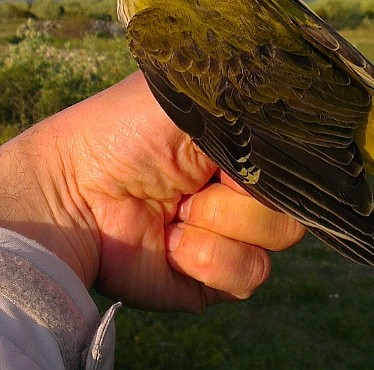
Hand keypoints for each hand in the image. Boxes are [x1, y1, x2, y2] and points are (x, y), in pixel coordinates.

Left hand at [0, 71, 304, 312]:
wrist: (72, 190)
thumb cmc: (126, 130)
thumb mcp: (195, 94)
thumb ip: (254, 101)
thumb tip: (301, 116)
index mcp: (243, 148)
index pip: (298, 160)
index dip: (279, 160)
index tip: (234, 153)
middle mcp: (242, 191)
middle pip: (295, 202)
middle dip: (242, 194)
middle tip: (194, 180)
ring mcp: (231, 235)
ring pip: (279, 240)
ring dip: (219, 224)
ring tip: (175, 210)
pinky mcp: (214, 278)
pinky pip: (248, 276)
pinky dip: (206, 258)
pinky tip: (169, 242)